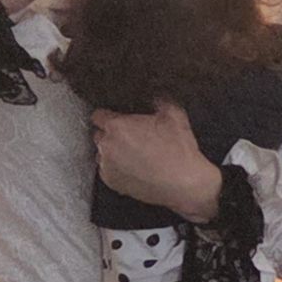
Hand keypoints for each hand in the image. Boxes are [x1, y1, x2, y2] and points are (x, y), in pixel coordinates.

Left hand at [90, 103, 222, 223]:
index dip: (108, 116)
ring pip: (103, 154)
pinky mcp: (111, 182)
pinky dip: (116, 169)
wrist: (183, 185)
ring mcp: (107, 165)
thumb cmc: (178, 151)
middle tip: (130, 137)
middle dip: (111, 134)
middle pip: (99, 134)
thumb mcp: (174, 115)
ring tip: (133, 155)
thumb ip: (160, 101)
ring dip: (113, 152)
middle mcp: (107, 145)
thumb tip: (155, 97)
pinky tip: (133, 168)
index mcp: (117, 126)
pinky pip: (107, 171)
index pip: (98, 115)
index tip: (116, 119)